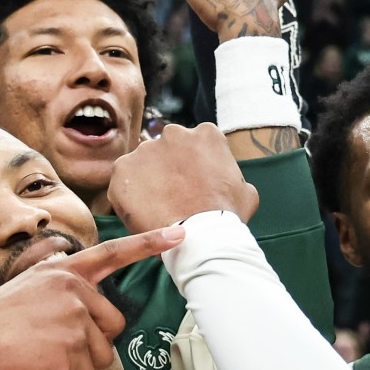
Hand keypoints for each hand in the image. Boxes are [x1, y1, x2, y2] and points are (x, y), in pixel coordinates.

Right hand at [0, 226, 184, 369]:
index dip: (148, 243)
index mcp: (62, 272)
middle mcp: (73, 288)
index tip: (180, 232)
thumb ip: (60, 292)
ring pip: (100, 359)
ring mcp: (75, 316)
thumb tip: (86, 311)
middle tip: (49, 351)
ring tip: (36, 362)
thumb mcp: (27, 290)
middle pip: (113, 327)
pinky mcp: (73, 348)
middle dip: (89, 348)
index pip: (112, 253)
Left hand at [109, 123, 256, 232]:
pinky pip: (124, 182)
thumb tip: (229, 182)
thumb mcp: (246, 191)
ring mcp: (145, 149)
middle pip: (166, 152)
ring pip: (143, 165)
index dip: (193, 168)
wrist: (201, 236)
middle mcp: (173, 133)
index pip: (194, 146)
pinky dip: (129, 195)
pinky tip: (142, 213)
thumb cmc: (227, 216)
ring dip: (148, 182)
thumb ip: (232, 177)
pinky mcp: (123, 169)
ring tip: (158, 208)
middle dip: (168, 170)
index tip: (193, 187)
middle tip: (173, 197)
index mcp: (206, 134)